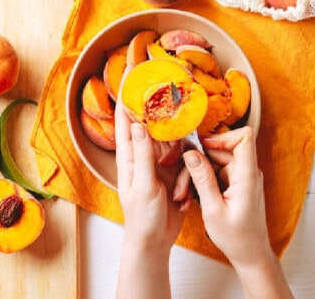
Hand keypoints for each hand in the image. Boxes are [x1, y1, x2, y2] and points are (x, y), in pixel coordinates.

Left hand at [115, 98, 189, 250]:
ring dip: (177, 143)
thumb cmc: (141, 217)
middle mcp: (143, 156)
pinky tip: (189, 172)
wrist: (154, 241)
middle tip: (167, 90)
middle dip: (158, 111)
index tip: (130, 75)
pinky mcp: (174, 174)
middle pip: (151, 125)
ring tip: (182, 143)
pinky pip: (184, 158)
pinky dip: (188, 162)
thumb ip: (143, 154)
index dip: (126, 97)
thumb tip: (138, 124)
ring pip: (172, 141)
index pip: (125, 121)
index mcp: (129, 157)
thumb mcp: (144, 184)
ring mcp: (159, 164)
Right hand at [184, 127, 292, 298]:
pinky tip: (191, 197)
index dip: (221, 137)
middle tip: (182, 182)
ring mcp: (241, 177)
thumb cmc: (236, 237)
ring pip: (214, 161)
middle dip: (198, 161)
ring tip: (184, 194)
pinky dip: (202, 181)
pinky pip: (215, 172)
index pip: (244, 137)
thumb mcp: (213, 209)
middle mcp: (247, 173)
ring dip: (196, 173)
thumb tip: (191, 153)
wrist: (249, 254)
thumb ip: (202, 178)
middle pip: (221, 149)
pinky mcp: (235, 183)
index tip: (200, 147)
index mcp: (247, 176)